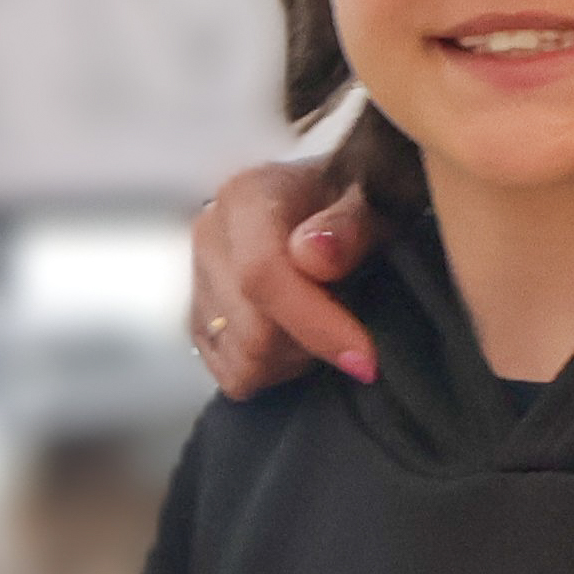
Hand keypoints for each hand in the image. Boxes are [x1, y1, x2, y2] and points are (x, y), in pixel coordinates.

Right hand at [190, 161, 375, 395]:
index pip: (262, 274)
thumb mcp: (375, 201)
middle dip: (314, 341)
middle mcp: (210, 235)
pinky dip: (275, 371)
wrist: (339, 205)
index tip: (364, 358)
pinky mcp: (199, 320)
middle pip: (254, 331)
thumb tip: (313, 254)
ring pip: (244, 361)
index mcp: (246, 196)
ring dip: (296, 358)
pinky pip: (235, 377)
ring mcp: (198, 280)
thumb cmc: (360, 202)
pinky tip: (300, 335)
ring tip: (326, 321)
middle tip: (353, 321)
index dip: (315, 324)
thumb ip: (350, 225)